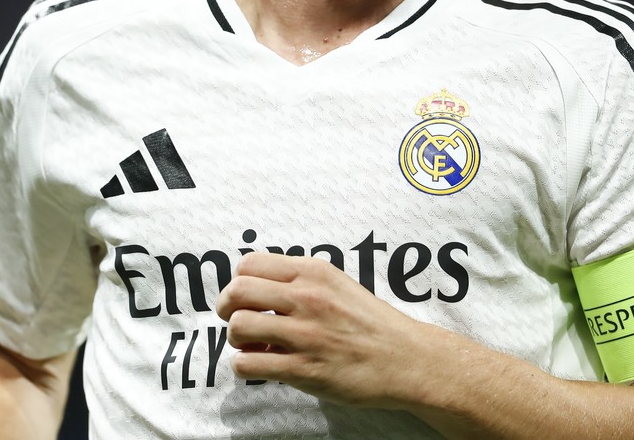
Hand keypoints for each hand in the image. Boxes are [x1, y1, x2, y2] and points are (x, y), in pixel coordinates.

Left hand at [214, 251, 432, 407]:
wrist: (406, 359)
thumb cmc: (370, 323)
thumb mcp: (337, 284)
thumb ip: (300, 280)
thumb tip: (257, 287)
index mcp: (313, 272)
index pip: (248, 264)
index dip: (238, 282)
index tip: (245, 297)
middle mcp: (307, 298)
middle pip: (236, 291)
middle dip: (227, 308)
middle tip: (238, 320)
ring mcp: (305, 334)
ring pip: (238, 326)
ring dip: (237, 339)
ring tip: (254, 345)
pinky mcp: (304, 369)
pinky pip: (249, 363)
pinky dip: (245, 365)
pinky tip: (262, 364)